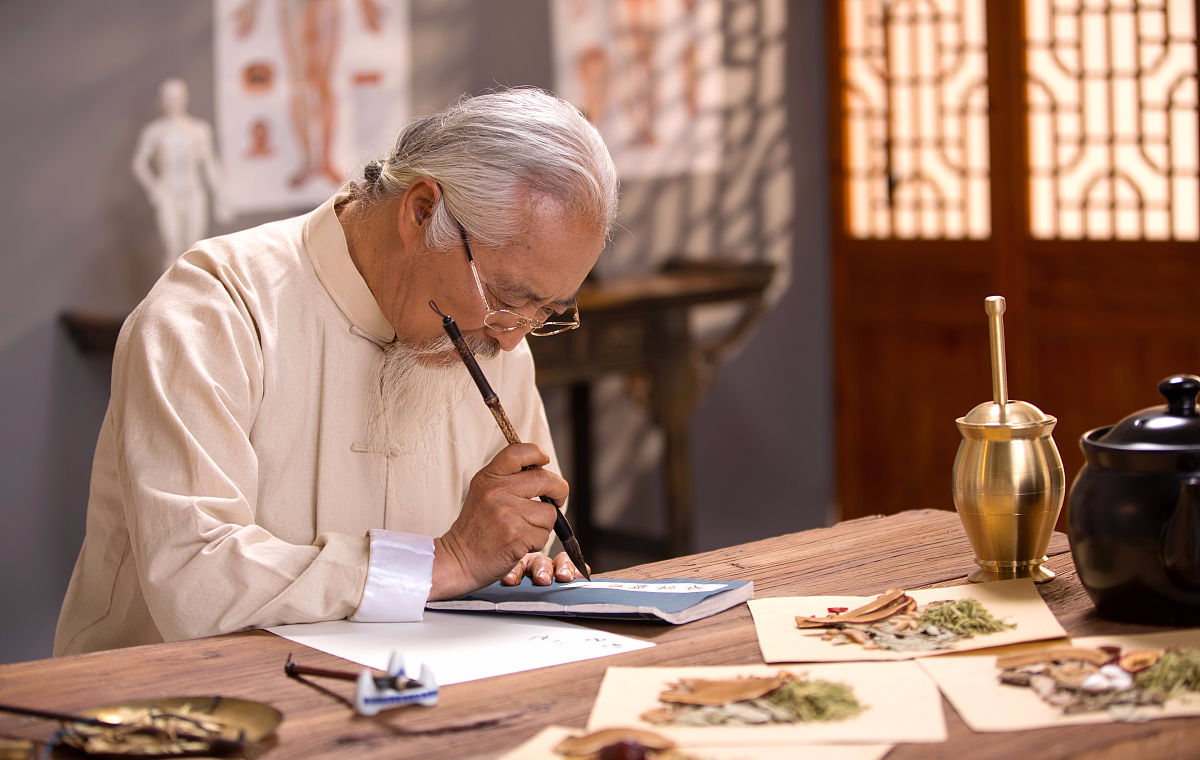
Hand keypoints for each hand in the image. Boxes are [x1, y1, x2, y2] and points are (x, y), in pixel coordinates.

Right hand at [429, 443, 567, 600]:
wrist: (458, 559)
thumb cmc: (476, 527)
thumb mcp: (483, 493)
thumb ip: (507, 478)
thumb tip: (543, 469)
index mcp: (489, 477)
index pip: (519, 452)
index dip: (538, 453)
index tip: (545, 461)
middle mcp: (497, 491)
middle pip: (545, 480)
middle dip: (559, 490)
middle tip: (558, 499)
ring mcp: (507, 513)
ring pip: (549, 513)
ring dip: (543, 524)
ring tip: (523, 530)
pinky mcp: (516, 536)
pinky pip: (544, 535)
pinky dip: (537, 542)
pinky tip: (518, 543)